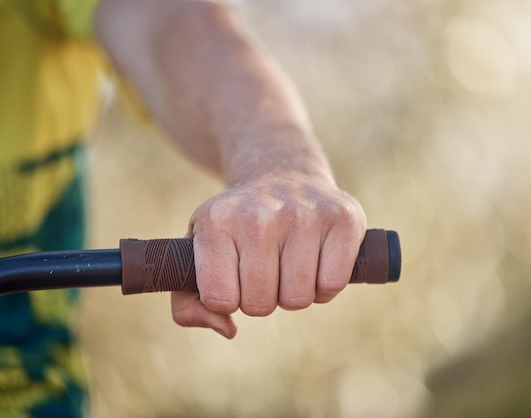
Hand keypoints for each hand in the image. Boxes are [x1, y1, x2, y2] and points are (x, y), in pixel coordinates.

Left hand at [170, 173, 366, 338]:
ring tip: (289, 264)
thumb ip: (189, 302)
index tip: (232, 278)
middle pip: (261, 304)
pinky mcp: (342, 217)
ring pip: (298, 299)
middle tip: (265, 270)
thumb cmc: (237, 226)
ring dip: (294, 293)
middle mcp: (259, 215)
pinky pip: (332, 285)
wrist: (283, 175)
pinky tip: (316, 261)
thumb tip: (228, 329)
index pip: (220, 300)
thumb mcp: (199, 251)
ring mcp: (304, 214)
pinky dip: (324, 286)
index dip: (228, 299)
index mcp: (216, 222)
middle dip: (262, 298)